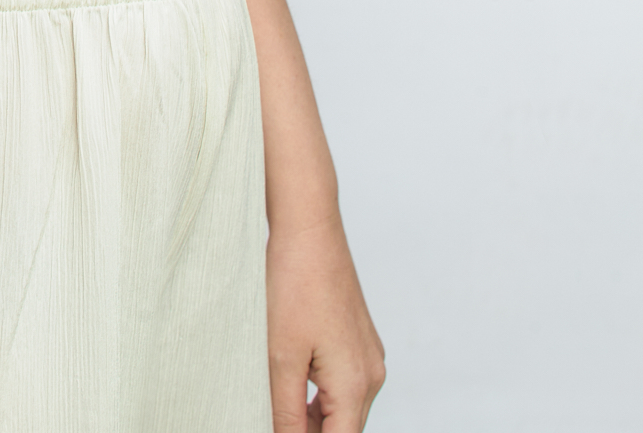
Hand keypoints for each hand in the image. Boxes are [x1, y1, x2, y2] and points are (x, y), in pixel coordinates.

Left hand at [265, 210, 384, 430]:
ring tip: (277, 414)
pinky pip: (343, 385)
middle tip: (270, 422)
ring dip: (313, 420)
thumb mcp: (281, 358)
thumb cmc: (295, 283)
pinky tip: (292, 391)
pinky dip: (320, 398)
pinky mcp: (359, 341)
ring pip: (343, 410)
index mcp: (356, 385)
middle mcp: (371, 375)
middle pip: (343, 430)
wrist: (309, 228)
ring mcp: (368, 357)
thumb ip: (286, 413)